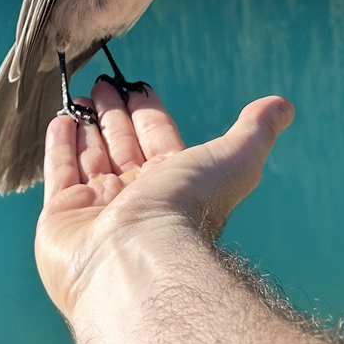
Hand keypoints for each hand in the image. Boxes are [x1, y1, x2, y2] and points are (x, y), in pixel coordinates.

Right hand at [35, 79, 293, 319]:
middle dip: (115, 114)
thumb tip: (283, 106)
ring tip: (78, 95)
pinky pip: (60, 174)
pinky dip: (60, 146)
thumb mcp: (232, 159)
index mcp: (174, 186)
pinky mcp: (62, 218)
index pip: (160, 140)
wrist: (135, 260)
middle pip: (124, 146)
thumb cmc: (185, 209)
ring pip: (92, 157)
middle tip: (103, 83)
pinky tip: (62, 120)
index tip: (137, 85)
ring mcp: (97, 209)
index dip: (149, 113)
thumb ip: (254, 132)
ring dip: (88, 125)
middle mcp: (136, 199)